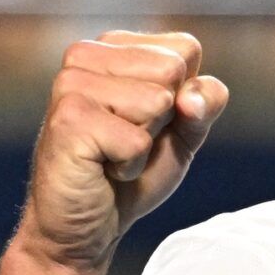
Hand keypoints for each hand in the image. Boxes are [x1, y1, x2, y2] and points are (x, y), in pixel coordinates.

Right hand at [11, 31, 228, 272]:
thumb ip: (206, 103)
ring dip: (145, 143)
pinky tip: (102, 168)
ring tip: (112, 153)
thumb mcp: (184, 134)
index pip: (186, 48)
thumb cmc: (131, 176)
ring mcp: (71, 83)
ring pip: (156, 101)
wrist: (85, 228)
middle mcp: (86, 54)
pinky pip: (136, 140)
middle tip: (126, 142)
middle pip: (173, 70)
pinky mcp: (67, 119)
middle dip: (164, 119)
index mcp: (113, 46)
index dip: (184, 97)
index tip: (149, 122)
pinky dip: (130, 166)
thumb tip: (191, 97)